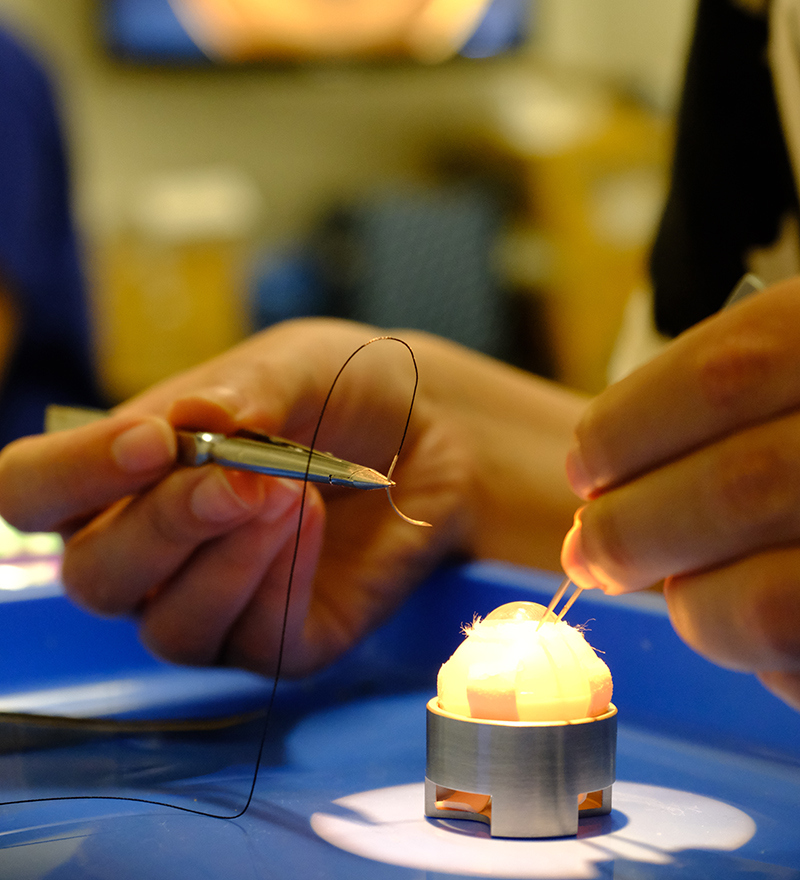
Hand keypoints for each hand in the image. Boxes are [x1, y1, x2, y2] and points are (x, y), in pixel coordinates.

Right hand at [0, 318, 581, 677]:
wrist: (432, 432)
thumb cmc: (344, 391)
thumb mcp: (290, 367)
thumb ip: (236, 394)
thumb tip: (183, 428)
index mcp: (125, 475)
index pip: (36, 494)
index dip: (74, 474)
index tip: (149, 439)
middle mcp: (154, 550)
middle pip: (95, 575)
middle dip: (164, 525)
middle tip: (241, 477)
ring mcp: (214, 603)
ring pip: (167, 626)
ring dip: (226, 559)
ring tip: (291, 495)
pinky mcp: (280, 640)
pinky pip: (253, 641)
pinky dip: (281, 584)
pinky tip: (316, 529)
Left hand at [561, 278, 799, 709]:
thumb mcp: (796, 365)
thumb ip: (720, 407)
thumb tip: (597, 483)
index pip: (721, 377)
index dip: (625, 432)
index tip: (586, 469)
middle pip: (735, 489)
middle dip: (629, 532)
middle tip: (590, 549)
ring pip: (768, 604)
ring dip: (692, 603)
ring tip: (679, 588)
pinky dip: (757, 653)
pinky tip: (752, 619)